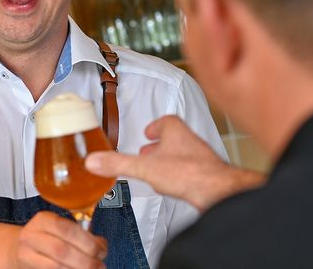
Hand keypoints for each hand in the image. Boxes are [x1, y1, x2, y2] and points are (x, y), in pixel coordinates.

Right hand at [10, 211, 107, 268]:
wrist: (17, 249)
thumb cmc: (45, 238)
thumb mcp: (59, 229)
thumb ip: (80, 234)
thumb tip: (101, 244)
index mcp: (43, 220)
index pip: (67, 229)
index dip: (88, 242)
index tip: (102, 250)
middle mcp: (31, 236)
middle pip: (62, 250)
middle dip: (86, 259)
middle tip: (100, 264)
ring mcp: (26, 254)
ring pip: (56, 265)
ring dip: (80, 268)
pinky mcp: (27, 268)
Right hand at [84, 115, 264, 211]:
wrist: (218, 192)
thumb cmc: (189, 173)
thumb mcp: (144, 167)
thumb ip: (118, 163)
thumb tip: (94, 160)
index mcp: (176, 132)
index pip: (166, 121)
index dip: (155, 126)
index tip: (148, 131)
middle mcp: (191, 142)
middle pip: (175, 138)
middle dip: (161, 144)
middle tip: (150, 150)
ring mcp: (201, 159)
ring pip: (183, 155)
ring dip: (170, 160)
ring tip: (158, 169)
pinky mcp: (206, 175)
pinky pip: (190, 172)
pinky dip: (179, 176)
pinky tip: (173, 187)